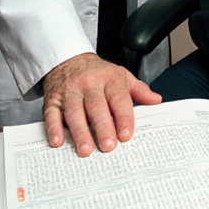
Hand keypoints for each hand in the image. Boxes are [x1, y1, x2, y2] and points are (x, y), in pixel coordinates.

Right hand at [42, 53, 160, 155]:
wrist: (68, 58)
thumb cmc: (97, 73)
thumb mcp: (121, 76)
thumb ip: (138, 90)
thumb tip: (156, 100)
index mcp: (109, 79)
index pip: (118, 99)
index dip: (123, 117)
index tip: (126, 135)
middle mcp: (89, 85)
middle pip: (96, 106)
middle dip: (102, 127)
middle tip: (108, 146)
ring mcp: (69, 92)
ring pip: (74, 111)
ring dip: (80, 131)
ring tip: (86, 149)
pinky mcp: (52, 99)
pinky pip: (52, 113)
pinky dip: (53, 128)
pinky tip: (58, 141)